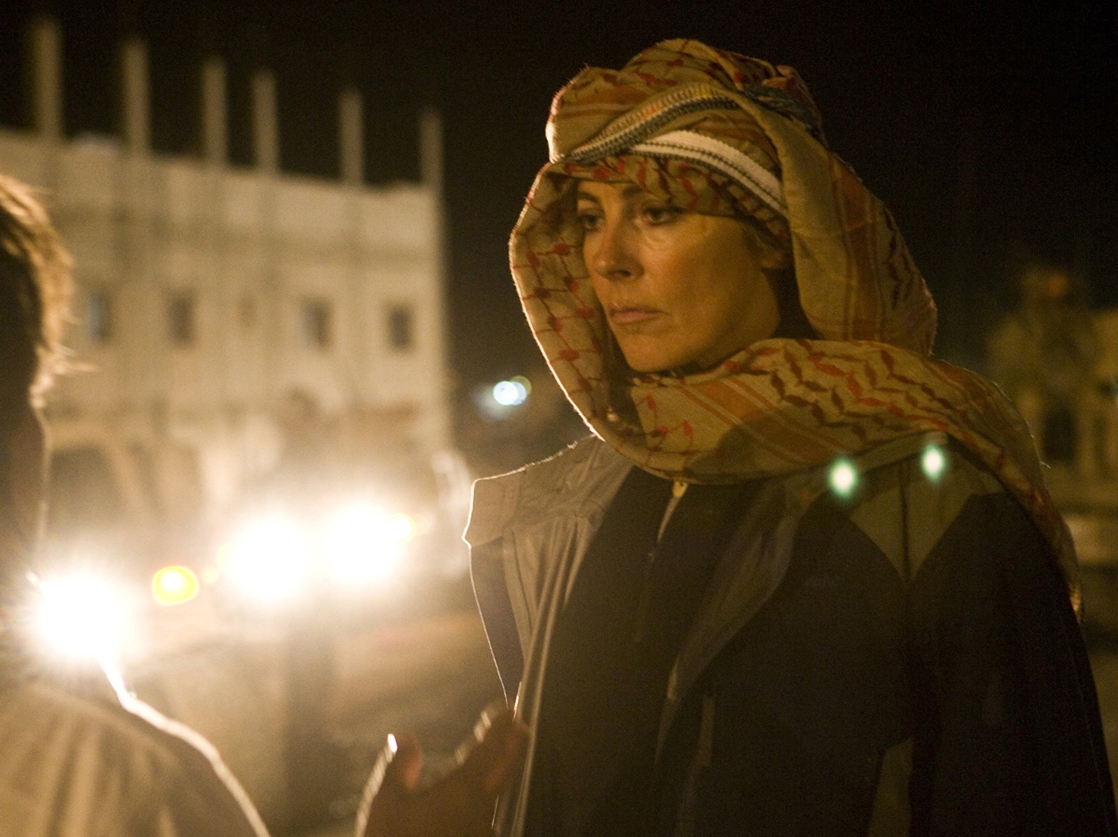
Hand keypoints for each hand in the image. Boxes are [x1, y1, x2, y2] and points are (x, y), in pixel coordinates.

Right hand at [356, 704, 527, 836]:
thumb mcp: (384, 804)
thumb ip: (399, 766)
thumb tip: (407, 737)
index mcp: (460, 789)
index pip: (488, 748)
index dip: (498, 726)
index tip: (506, 708)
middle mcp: (480, 808)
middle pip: (506, 768)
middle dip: (514, 743)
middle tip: (519, 724)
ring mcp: (483, 830)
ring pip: (500, 792)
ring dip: (503, 769)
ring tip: (507, 750)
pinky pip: (489, 816)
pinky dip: (489, 797)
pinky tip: (483, 794)